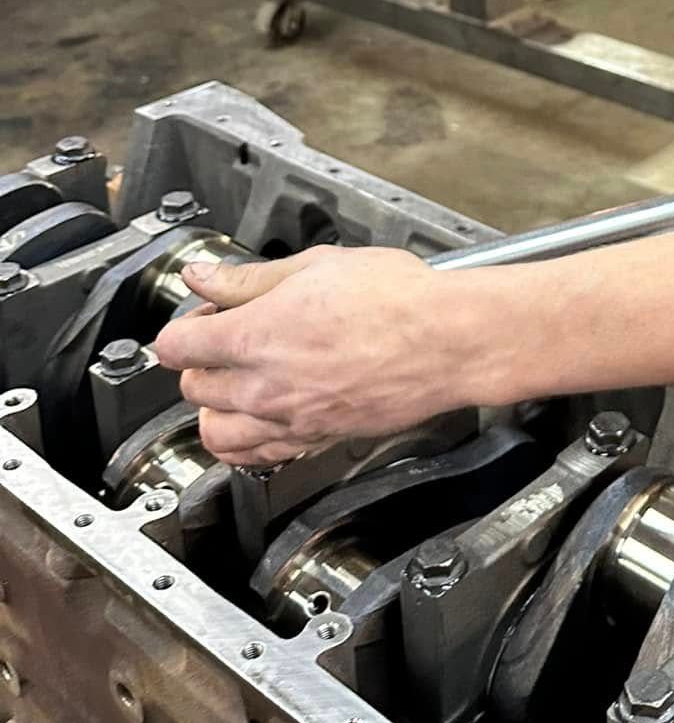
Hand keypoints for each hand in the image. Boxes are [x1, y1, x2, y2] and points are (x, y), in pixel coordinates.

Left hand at [151, 246, 481, 465]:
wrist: (448, 340)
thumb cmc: (397, 299)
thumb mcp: (317, 264)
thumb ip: (250, 278)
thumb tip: (204, 277)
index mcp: (254, 335)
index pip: (175, 345)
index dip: (186, 324)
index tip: (206, 313)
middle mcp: (264, 386)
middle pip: (192, 388)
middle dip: (201, 361)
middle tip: (230, 336)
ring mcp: (290, 419)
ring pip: (216, 433)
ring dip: (215, 408)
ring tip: (237, 383)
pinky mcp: (317, 439)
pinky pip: (257, 457)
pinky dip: (245, 443)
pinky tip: (258, 418)